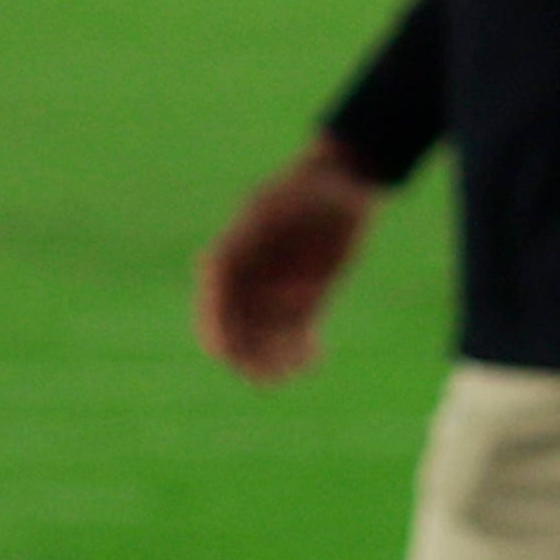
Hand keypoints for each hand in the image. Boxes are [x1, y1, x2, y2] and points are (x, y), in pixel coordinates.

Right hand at [196, 142, 377, 380]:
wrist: (346, 186)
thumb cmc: (313, 188)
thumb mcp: (287, 202)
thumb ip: (259, 231)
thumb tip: (216, 261)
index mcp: (233, 251)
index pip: (214, 296)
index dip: (213, 325)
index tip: (222, 350)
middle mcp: (249, 278)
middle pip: (233, 327)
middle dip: (244, 353)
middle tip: (264, 374)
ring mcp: (274, 293)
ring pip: (262, 339)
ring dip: (272, 360)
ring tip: (293, 369)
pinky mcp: (303, 303)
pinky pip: (294, 337)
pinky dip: (300, 353)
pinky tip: (314, 359)